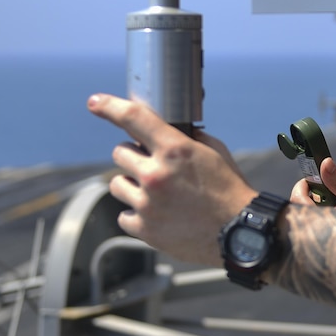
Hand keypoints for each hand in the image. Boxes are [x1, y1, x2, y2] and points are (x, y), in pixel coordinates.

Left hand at [87, 94, 257, 264]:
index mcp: (176, 150)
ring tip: (158, 194)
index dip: (109, 106)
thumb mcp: (215, 153)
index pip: (133, 118)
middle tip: (153, 166)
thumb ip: (186, 139)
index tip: (95, 102)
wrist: (239, 232)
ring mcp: (147, 204)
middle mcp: (156, 175)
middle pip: (120, 153)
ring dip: (133, 185)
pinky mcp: (144, 229)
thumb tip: (164, 129)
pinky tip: (160, 215)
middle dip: (135, 156)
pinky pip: (124, 215)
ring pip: (117, 184)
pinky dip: (138, 214)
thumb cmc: (229, 190)